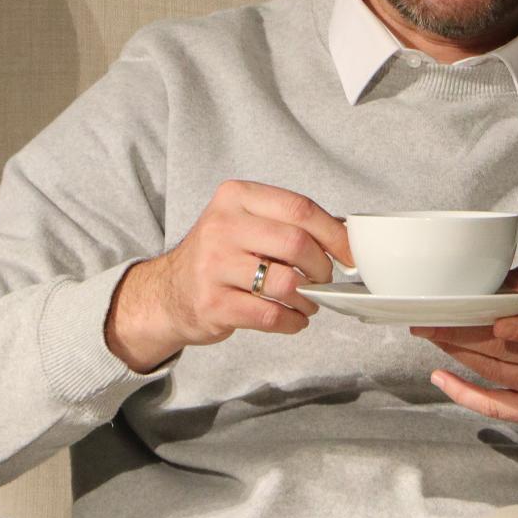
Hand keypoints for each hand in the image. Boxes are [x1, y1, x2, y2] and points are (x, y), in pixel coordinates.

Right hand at [105, 180, 352, 371]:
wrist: (167, 292)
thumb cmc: (219, 255)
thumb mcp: (245, 223)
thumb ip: (287, 222)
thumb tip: (345, 234)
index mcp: (236, 197)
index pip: (299, 208)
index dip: (334, 233)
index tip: (350, 253)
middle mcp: (222, 226)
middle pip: (296, 243)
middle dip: (322, 267)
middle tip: (324, 279)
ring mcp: (214, 266)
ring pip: (286, 282)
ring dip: (309, 298)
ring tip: (308, 301)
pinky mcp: (213, 304)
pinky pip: (270, 315)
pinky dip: (292, 320)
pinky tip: (294, 318)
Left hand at [410, 250, 517, 426]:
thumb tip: (513, 280)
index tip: (497, 321)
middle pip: (509, 352)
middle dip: (463, 333)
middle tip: (427, 318)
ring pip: (497, 373)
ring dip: (458, 353)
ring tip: (429, 333)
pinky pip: (498, 408)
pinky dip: (466, 395)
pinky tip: (440, 377)